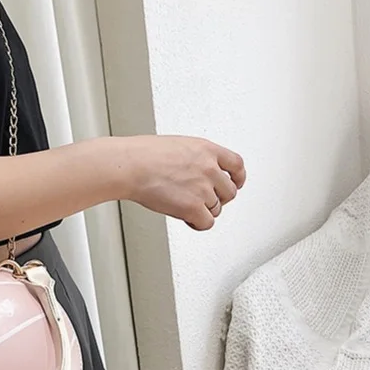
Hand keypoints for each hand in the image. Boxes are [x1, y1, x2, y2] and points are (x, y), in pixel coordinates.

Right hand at [125, 135, 245, 230]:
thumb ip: (195, 158)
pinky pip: (206, 223)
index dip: (238, 177)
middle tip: (204, 201)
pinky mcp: (193, 207)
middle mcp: (209, 168)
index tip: (236, 182)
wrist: (131, 166)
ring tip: (185, 207)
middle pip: (229, 191)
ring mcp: (203, 189)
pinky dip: (197, 223)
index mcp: (206, 150)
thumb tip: (197, 170)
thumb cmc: (143, 155)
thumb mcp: (178, 146)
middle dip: (218, 198)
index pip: (236, 165)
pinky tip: (186, 219)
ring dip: (203, 211)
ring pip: (216, 209)